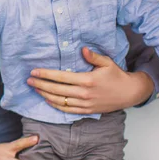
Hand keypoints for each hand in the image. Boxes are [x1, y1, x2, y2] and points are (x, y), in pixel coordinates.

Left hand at [27, 46, 154, 113]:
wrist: (129, 93)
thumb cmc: (117, 76)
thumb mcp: (107, 62)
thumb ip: (93, 56)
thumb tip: (82, 49)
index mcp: (87, 80)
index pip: (61, 77)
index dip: (46, 74)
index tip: (34, 72)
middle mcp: (84, 93)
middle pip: (57, 90)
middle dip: (41, 84)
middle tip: (29, 80)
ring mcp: (85, 104)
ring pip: (60, 101)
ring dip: (45, 95)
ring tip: (35, 88)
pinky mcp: (87, 111)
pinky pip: (67, 110)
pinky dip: (55, 106)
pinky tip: (48, 100)